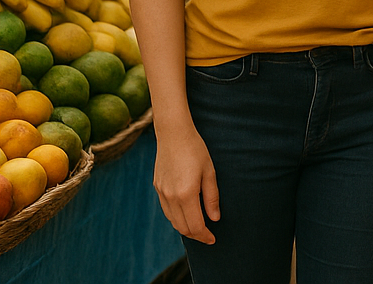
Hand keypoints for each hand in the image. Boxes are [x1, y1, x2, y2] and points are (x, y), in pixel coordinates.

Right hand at [153, 124, 219, 243]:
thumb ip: (211, 197)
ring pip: (173, 221)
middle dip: (196, 234)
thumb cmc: (196, 150)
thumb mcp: (209, 171)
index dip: (204, 235)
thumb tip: (214, 218)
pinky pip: (166, 210)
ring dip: (185, 227)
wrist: (174, 134)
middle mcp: (171, 197)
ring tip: (198, 225)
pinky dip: (176, 216)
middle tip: (207, 234)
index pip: (195, 226)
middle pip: (182, 227)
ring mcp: (162, 193)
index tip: (213, 238)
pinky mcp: (157, 188)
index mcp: (186, 194)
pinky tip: (186, 212)